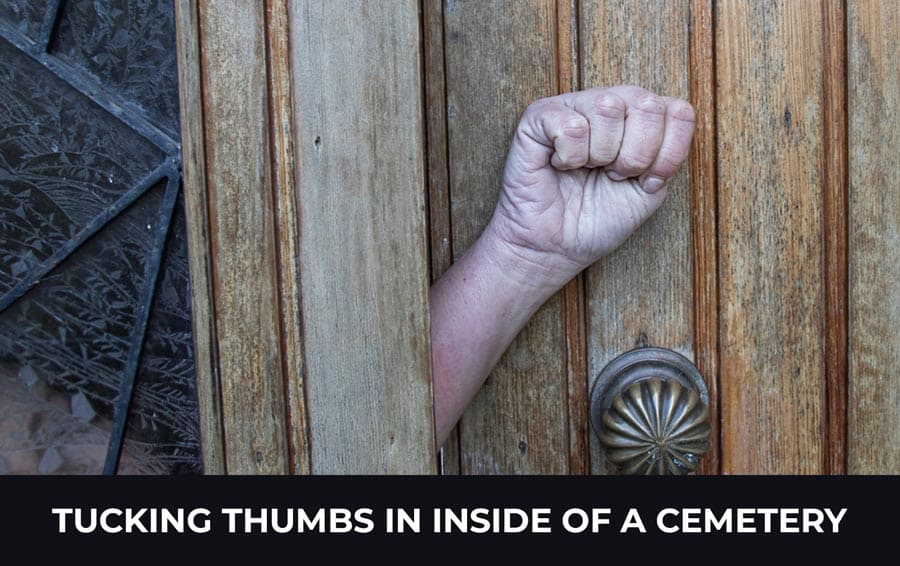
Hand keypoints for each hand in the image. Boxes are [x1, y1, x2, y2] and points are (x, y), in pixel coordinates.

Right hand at [487, 85, 695, 286]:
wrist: (556, 246)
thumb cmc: (598, 218)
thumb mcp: (650, 190)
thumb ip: (669, 154)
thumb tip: (671, 119)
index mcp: (639, 119)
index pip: (678, 111)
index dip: (669, 153)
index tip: (646, 181)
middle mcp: (609, 103)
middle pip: (647, 104)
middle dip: (636, 155)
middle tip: (613, 175)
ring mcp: (574, 106)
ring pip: (607, 107)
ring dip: (600, 154)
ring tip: (586, 169)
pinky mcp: (539, 116)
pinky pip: (571, 125)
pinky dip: (570, 157)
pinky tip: (561, 165)